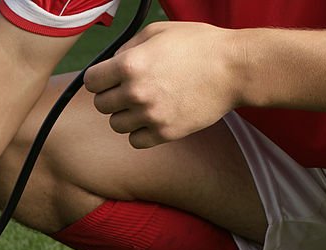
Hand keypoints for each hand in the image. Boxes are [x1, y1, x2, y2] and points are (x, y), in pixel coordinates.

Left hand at [84, 22, 244, 148]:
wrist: (235, 68)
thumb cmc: (199, 45)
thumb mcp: (158, 32)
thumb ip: (127, 48)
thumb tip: (110, 65)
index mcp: (130, 65)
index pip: (90, 82)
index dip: (99, 79)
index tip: (110, 78)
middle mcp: (135, 92)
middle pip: (101, 105)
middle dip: (112, 96)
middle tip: (131, 89)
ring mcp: (150, 115)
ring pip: (116, 125)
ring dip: (126, 115)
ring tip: (145, 103)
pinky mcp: (165, 133)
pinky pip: (135, 141)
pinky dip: (140, 132)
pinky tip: (153, 118)